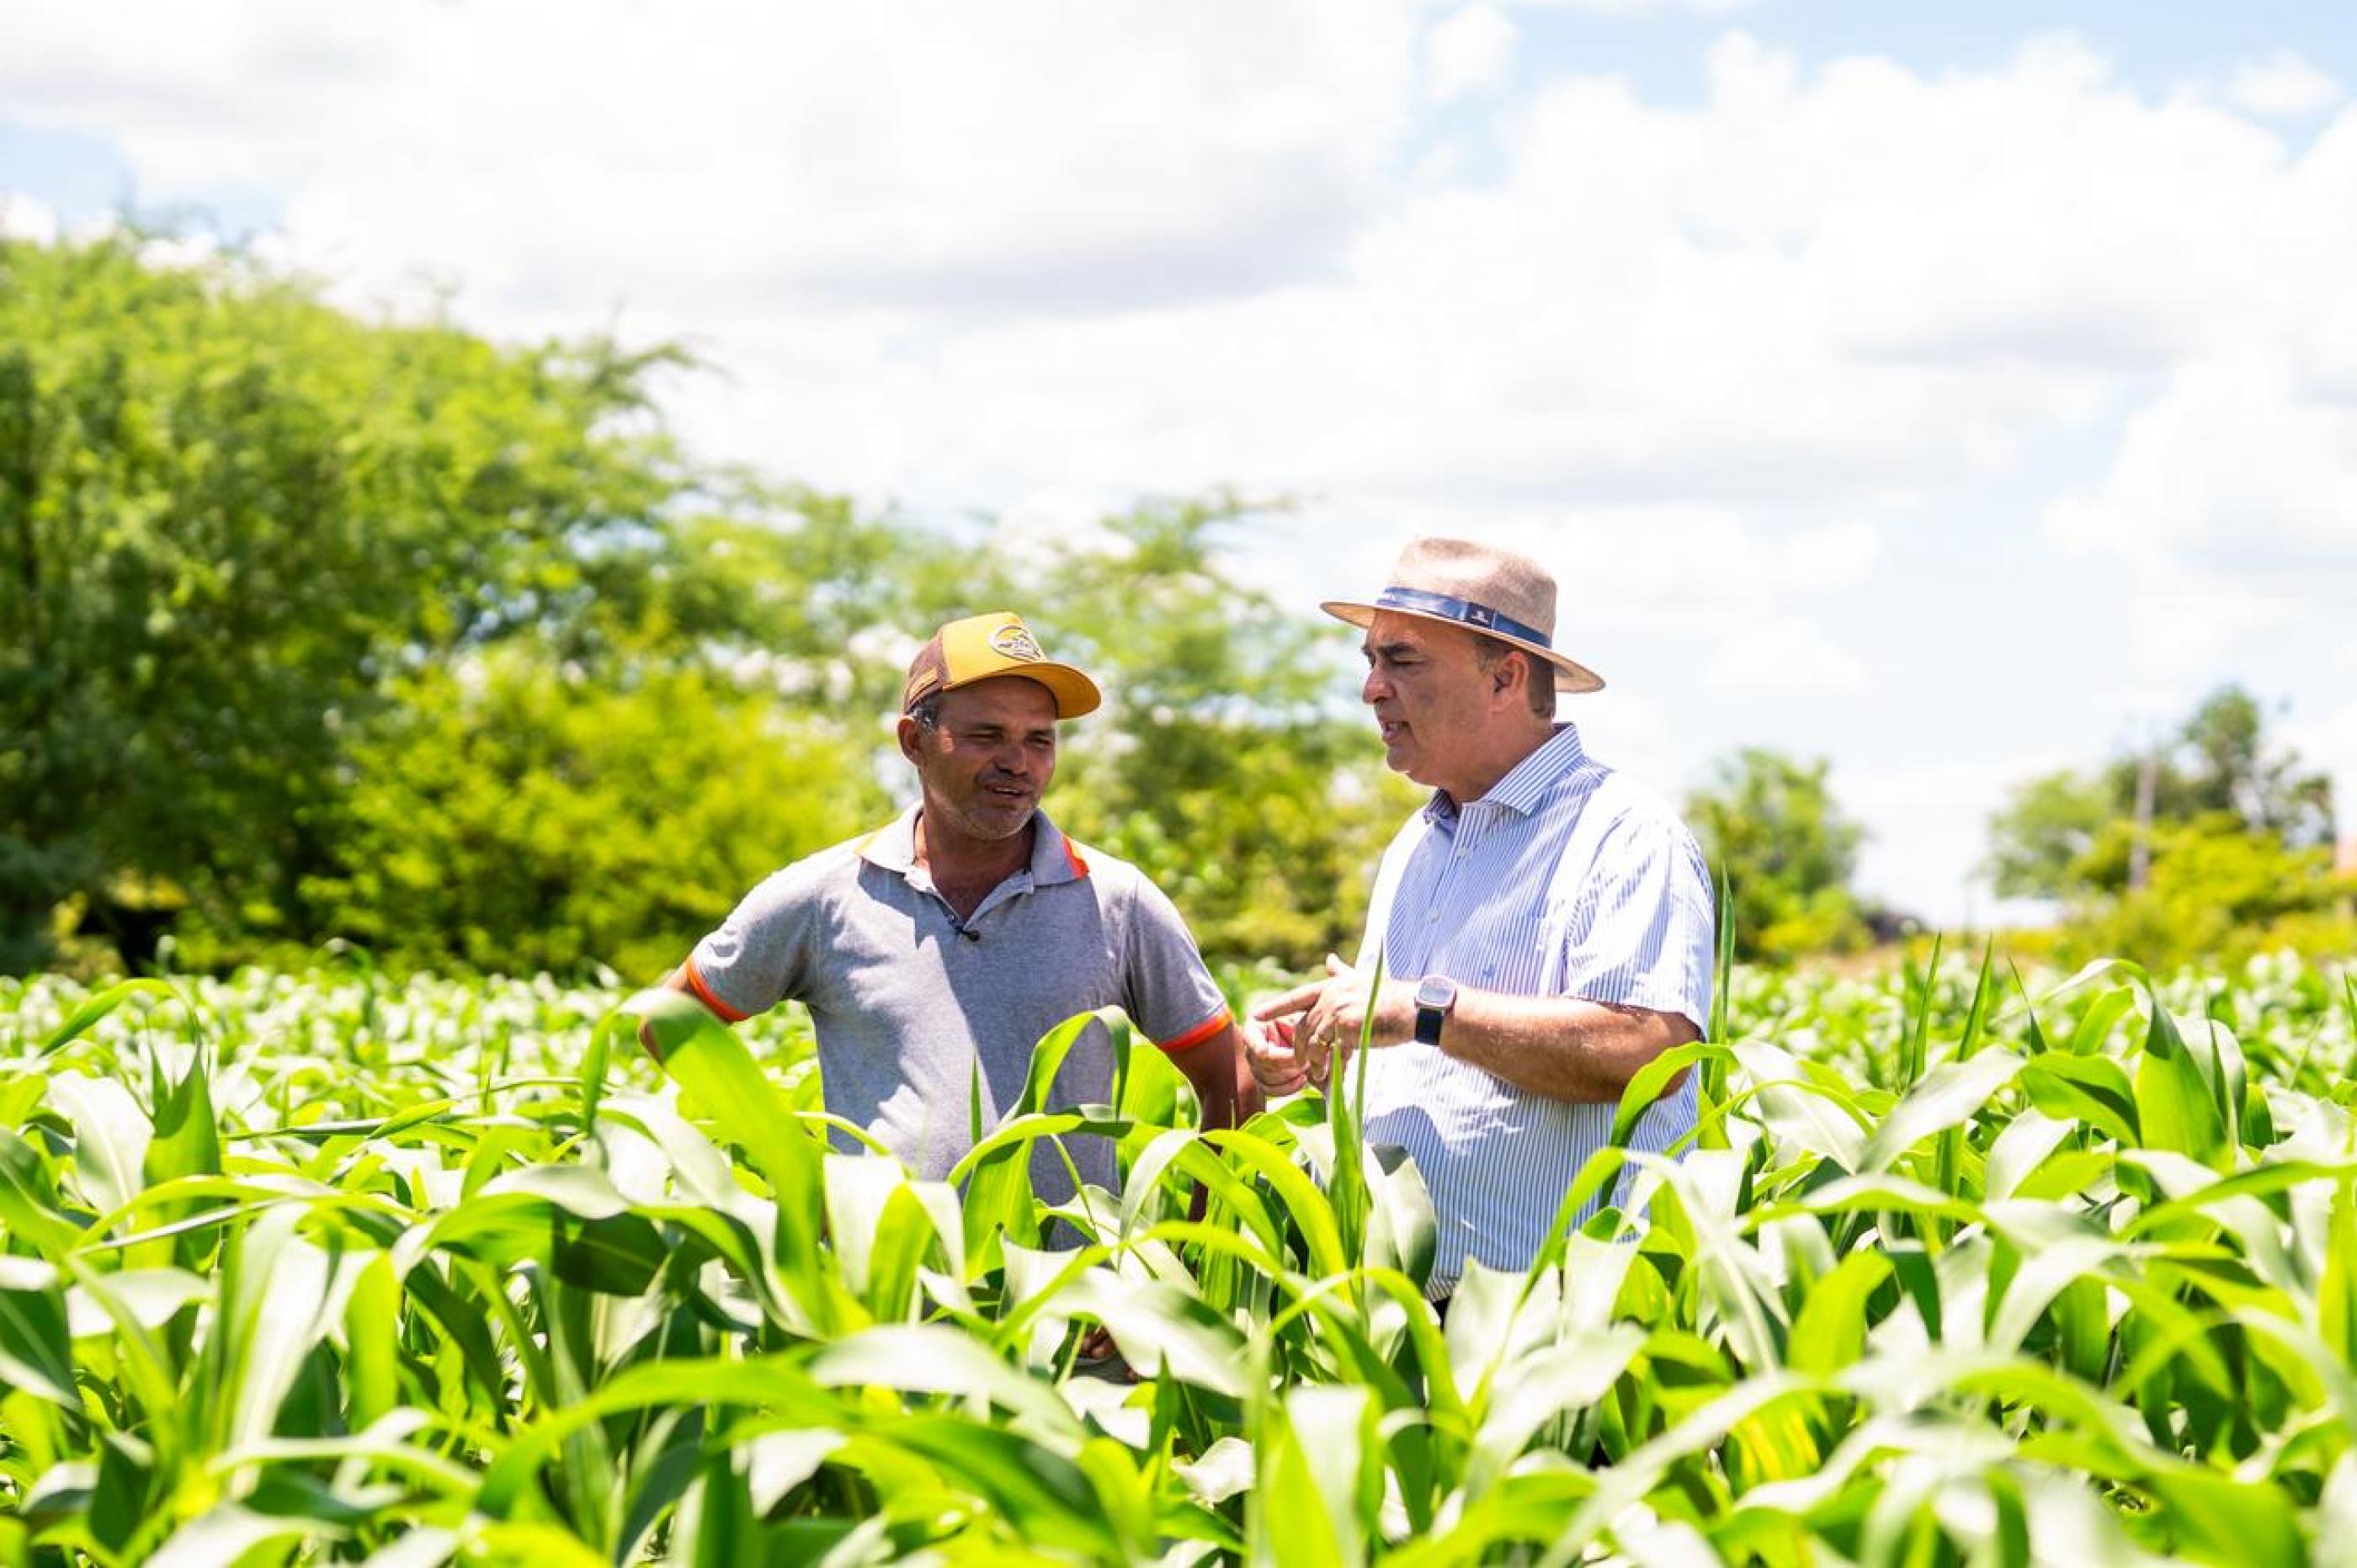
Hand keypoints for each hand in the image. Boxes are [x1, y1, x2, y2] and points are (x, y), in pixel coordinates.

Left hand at [1248, 954, 1413, 1092]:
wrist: (1415, 1010)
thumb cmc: (1391, 999)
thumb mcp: (1361, 981)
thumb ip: (1341, 973)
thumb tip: (1330, 958)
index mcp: (1332, 985)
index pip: (1297, 996)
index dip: (1276, 1007)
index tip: (1256, 1015)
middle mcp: (1331, 996)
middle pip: (1303, 1026)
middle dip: (1300, 1048)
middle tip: (1301, 1064)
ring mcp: (1337, 1011)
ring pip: (1314, 1042)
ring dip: (1314, 1062)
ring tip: (1319, 1075)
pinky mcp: (1346, 1027)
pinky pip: (1330, 1052)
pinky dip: (1330, 1065)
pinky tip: (1334, 1075)